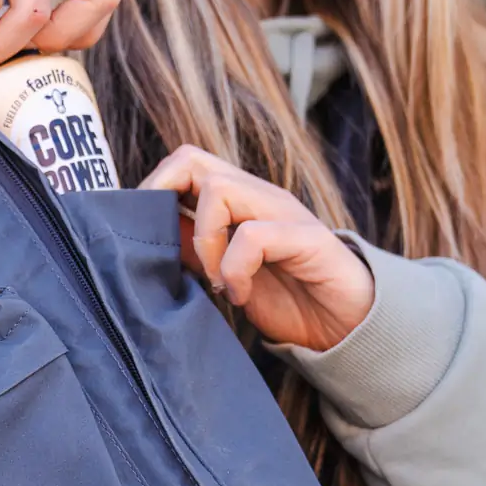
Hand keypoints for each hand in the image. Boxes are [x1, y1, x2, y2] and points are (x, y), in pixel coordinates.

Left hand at [139, 146, 374, 352]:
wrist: (346, 325)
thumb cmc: (288, 299)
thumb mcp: (225, 275)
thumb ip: (195, 252)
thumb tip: (148, 238)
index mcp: (238, 202)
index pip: (184, 165)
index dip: (152, 190)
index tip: (139, 233)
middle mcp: (258, 197)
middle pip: (193, 159)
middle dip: (163, 197)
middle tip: (165, 246)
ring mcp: (283, 213)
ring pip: (219, 191)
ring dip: (204, 243)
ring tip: (218, 282)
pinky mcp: (305, 238)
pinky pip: (252, 236)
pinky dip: (235, 270)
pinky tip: (240, 295)